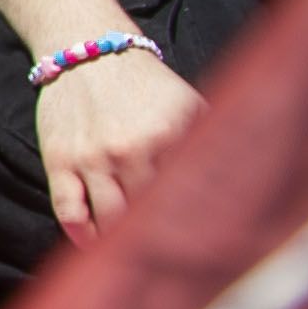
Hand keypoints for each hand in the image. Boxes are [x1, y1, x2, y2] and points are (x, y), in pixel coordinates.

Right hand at [36, 48, 202, 242]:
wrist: (87, 52)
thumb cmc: (146, 85)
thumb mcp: (189, 105)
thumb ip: (214, 140)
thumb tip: (248, 182)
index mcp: (167, 137)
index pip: (186, 196)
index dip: (197, 226)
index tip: (205, 246)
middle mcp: (128, 150)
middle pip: (148, 214)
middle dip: (161, 237)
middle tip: (172, 255)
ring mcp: (91, 158)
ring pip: (109, 219)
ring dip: (122, 241)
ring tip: (135, 252)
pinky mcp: (59, 160)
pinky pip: (68, 210)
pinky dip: (80, 233)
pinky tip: (92, 244)